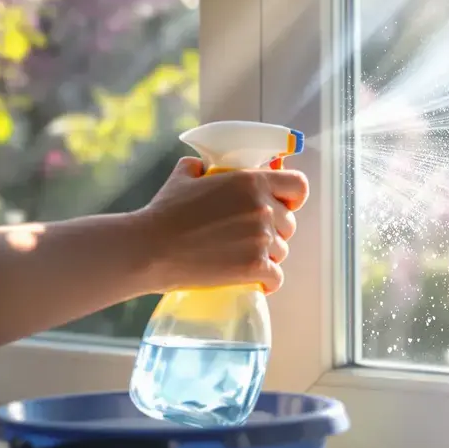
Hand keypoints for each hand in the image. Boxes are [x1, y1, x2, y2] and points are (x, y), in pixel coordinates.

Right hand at [133, 157, 308, 293]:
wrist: (150, 249)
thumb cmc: (164, 213)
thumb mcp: (184, 177)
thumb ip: (201, 167)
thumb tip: (203, 166)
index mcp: (252, 181)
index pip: (298, 186)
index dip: (292, 197)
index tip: (282, 205)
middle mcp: (263, 208)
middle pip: (289, 223)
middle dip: (274, 231)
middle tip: (251, 237)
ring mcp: (261, 239)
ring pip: (282, 250)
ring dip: (268, 256)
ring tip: (244, 258)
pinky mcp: (254, 267)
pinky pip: (276, 277)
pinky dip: (268, 281)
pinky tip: (257, 281)